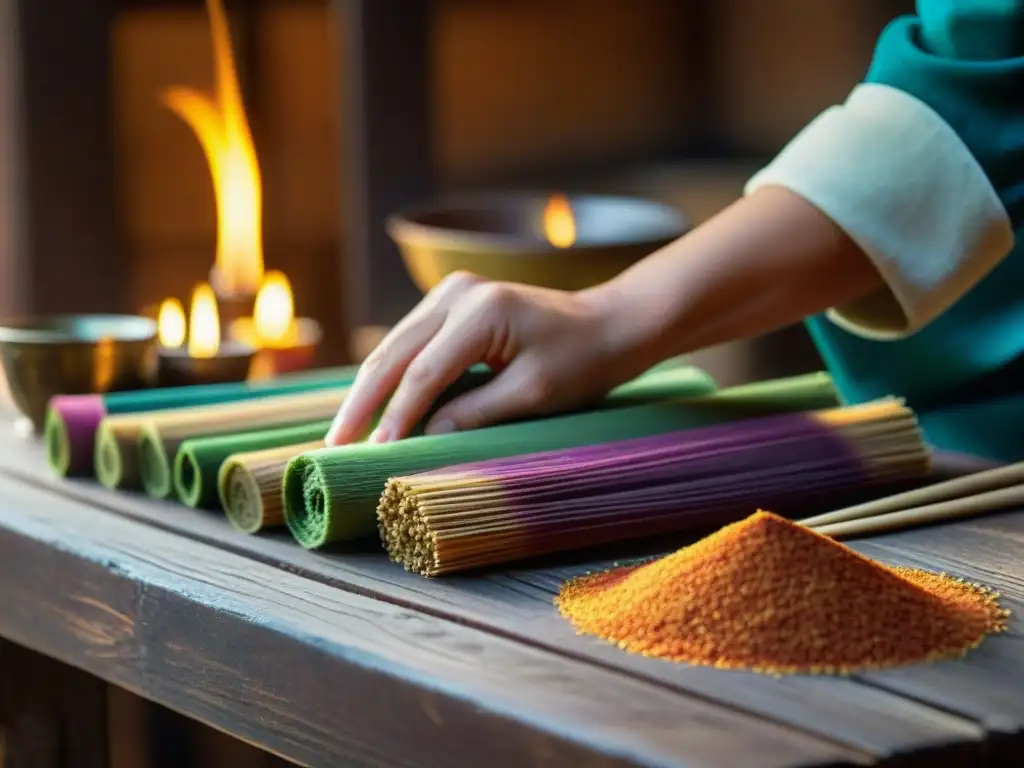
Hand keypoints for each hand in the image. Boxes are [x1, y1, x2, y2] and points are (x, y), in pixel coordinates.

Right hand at [325, 271, 631, 444]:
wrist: (605, 324)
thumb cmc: (580, 361)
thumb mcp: (533, 394)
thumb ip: (475, 414)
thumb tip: (421, 439)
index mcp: (481, 311)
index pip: (423, 372)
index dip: (395, 417)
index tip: (372, 454)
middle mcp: (457, 292)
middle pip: (394, 353)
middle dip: (362, 402)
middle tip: (333, 445)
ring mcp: (451, 292)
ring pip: (393, 345)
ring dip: (368, 389)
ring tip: (343, 431)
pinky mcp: (450, 301)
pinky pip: (409, 341)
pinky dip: (390, 374)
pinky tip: (371, 406)